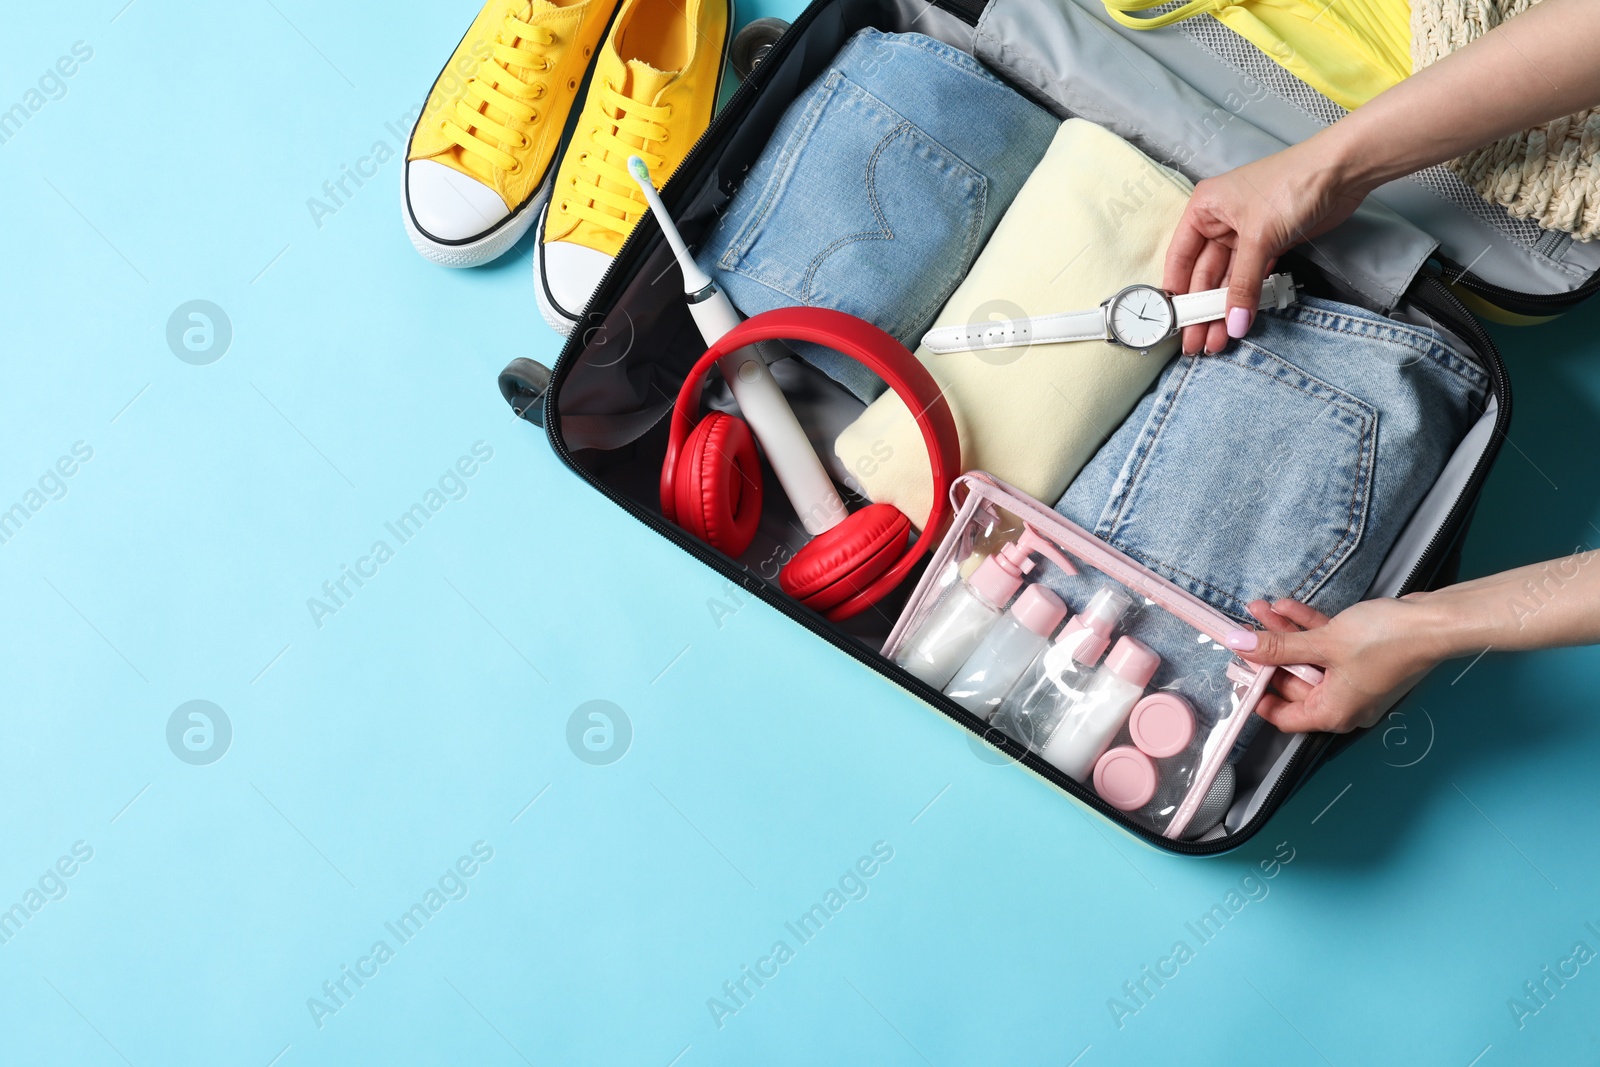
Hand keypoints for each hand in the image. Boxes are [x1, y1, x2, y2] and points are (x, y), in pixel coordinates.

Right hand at [1164, 142, 1368, 356]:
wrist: (1341, 171)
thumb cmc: (1291, 184)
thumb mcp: (1259, 236)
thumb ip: (1244, 284)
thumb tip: (1234, 323)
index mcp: (1204, 209)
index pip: (1180, 257)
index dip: (1176, 292)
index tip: (1173, 323)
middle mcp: (1220, 222)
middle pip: (1203, 274)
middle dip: (1202, 309)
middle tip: (1196, 343)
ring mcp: (1245, 234)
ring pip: (1228, 280)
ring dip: (1224, 309)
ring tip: (1217, 342)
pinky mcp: (1269, 244)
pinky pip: (1252, 278)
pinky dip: (1247, 298)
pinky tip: (1241, 320)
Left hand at [1223, 596, 1444, 733]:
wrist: (1435, 621)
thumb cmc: (1385, 641)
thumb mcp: (1322, 643)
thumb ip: (1278, 646)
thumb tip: (1239, 645)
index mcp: (1333, 712)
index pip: (1284, 716)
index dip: (1257, 695)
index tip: (1236, 672)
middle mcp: (1344, 702)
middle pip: (1293, 683)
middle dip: (1268, 653)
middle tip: (1243, 631)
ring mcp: (1354, 679)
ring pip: (1308, 659)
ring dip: (1284, 634)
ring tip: (1258, 609)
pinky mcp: (1362, 656)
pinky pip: (1326, 647)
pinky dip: (1307, 629)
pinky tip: (1285, 607)